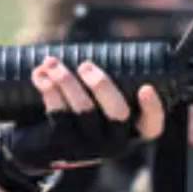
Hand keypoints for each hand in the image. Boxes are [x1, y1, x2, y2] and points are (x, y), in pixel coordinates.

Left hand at [4, 57, 165, 173]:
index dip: (153, 109)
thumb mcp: (102, 104)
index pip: (152, 127)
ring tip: (52, 63)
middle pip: (117, 114)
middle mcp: (114, 142)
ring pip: (84, 112)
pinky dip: (48, 91)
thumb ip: (107, 82)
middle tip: (85, 65)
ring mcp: (88, 146)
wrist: (41, 147)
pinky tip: (40, 75)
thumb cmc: (83, 114)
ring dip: (67, 82)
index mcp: (132, 132)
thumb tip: (102, 44)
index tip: (146, 88)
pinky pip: (58, 116)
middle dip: (102, 85)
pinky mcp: (63, 144)